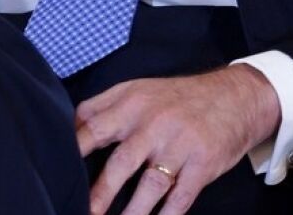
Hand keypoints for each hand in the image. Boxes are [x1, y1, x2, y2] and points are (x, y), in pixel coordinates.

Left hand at [73, 64, 279, 214]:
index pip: (94, 127)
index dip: (73, 150)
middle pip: (121, 163)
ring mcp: (180, 146)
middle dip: (100, 193)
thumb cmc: (178, 97)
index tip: (57, 171)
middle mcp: (155, 125)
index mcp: (133, 104)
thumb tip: (69, 126)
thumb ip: (103, 106)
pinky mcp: (203, 165)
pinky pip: (181, 197)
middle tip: (84, 211)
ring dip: (133, 212)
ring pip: (151, 186)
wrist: (236, 97)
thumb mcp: (138, 89)